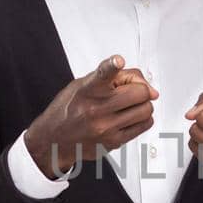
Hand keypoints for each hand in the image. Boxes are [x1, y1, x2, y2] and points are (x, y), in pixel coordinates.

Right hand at [25, 55, 157, 177]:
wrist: (53, 139)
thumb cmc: (69, 109)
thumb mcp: (83, 84)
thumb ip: (114, 77)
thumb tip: (148, 87)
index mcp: (88, 89)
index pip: (102, 74)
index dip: (111, 65)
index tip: (117, 61)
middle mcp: (96, 109)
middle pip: (140, 93)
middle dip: (141, 90)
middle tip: (133, 92)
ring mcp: (106, 127)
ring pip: (146, 110)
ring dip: (143, 105)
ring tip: (130, 106)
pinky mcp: (114, 142)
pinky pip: (144, 125)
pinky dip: (142, 119)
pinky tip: (130, 117)